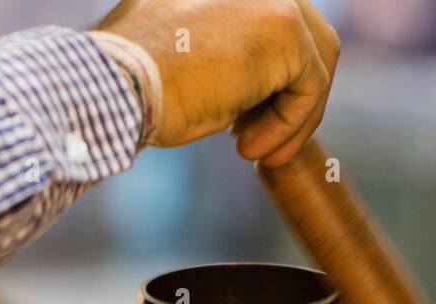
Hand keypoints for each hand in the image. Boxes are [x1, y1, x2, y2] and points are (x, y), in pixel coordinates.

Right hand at [96, 0, 339, 166]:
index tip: (244, 119)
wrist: (118, 84)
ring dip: (294, 114)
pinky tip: (247, 149)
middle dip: (290, 92)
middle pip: (307, 34)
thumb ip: (218, 46)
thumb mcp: (180, 50)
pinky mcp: (285, 30)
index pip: (269, 21)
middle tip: (253, 135)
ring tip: (255, 148)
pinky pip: (311, 86)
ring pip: (316, 60)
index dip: (269, 75)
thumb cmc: (132, 79)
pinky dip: (288, 126)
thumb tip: (248, 74)